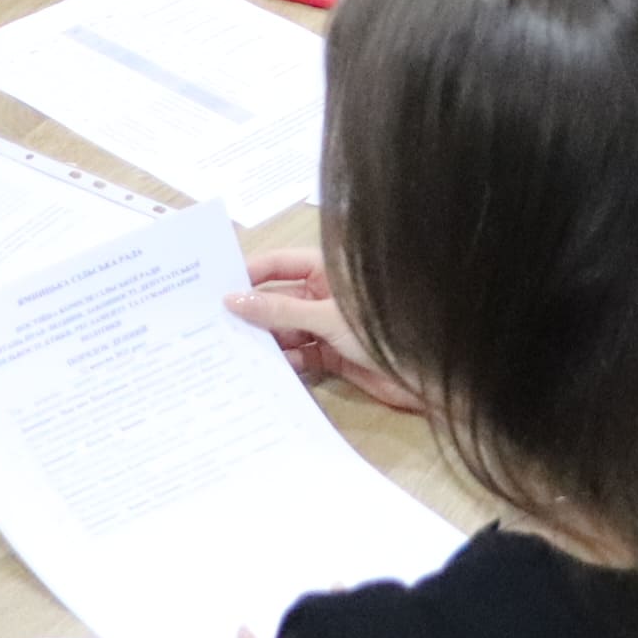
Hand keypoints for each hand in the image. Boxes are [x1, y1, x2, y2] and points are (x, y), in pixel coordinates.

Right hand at [229, 248, 422, 411]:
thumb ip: (280, 310)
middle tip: (214, 326)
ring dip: (266, 342)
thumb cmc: (381, 329)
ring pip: (285, 330)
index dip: (249, 275)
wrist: (423, 373)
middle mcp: (322, 294)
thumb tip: (235, 300)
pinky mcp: (331, 355)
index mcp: (326, 269)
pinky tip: (267, 371)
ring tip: (234, 352)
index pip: (277, 264)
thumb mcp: (325, 317)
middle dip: (252, 313)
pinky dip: (285, 362)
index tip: (216, 289)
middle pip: (277, 299)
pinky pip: (299, 355)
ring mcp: (326, 325)